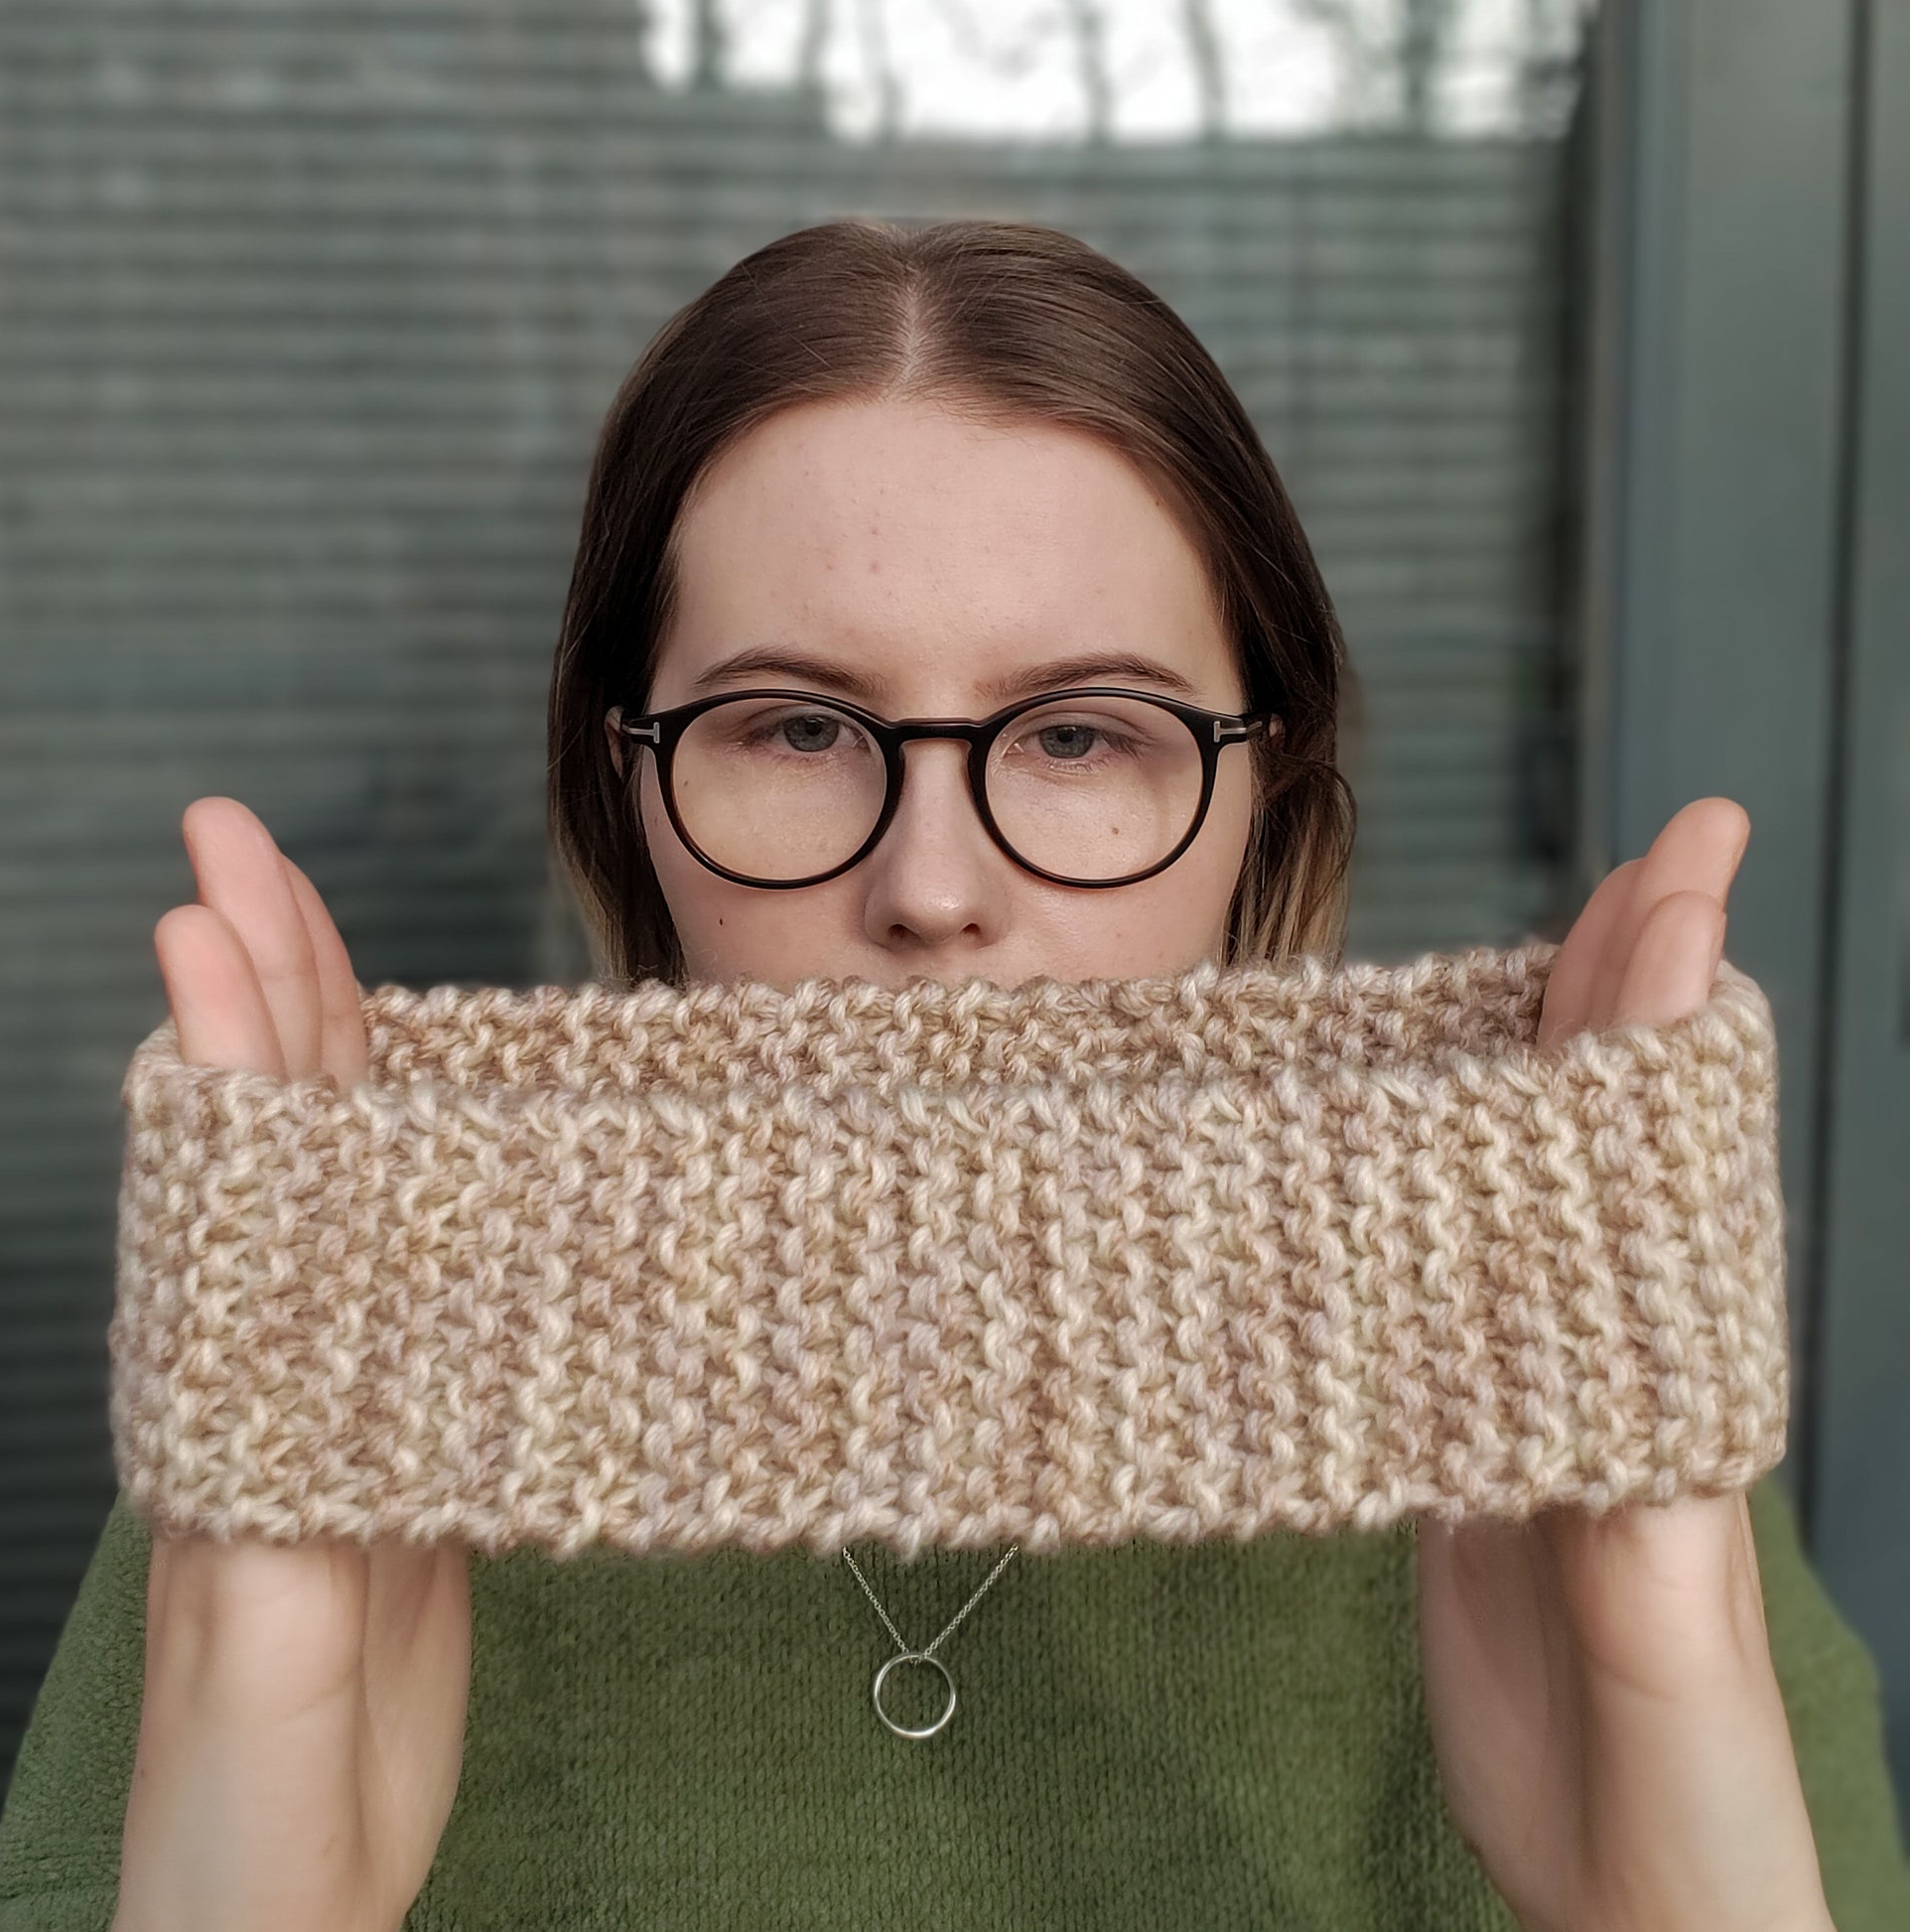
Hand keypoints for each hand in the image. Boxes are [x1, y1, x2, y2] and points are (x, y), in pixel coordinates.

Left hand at [112, 799, 471, 1931]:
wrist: (278, 1904)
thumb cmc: (245, 1809)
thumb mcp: (261, 1673)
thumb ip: (276, 1534)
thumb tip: (289, 1378)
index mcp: (221, 1404)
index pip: (232, 1175)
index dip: (230, 1033)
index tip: (213, 902)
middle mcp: (263, 1374)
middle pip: (271, 1141)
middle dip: (258, 984)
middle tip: (244, 847)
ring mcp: (326, 1398)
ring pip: (330, 1187)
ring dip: (324, 1052)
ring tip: (314, 937)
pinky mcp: (393, 1445)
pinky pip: (399, 1272)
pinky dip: (411, 1176)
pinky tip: (424, 1135)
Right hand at [1414, 798, 1834, 1931]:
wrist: (1640, 1907)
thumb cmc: (1686, 1814)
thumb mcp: (1667, 1681)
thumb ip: (1648, 1549)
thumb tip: (1617, 1403)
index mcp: (1680, 1392)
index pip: (1674, 1160)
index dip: (1673, 1001)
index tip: (1683, 861)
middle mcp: (1624, 1371)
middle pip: (1624, 1142)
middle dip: (1635, 988)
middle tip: (1652, 853)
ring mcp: (1550, 1402)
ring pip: (1546, 1198)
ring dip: (1542, 1068)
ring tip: (1534, 957)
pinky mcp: (1474, 1454)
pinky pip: (1461, 1291)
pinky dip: (1440, 1199)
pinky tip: (1409, 1157)